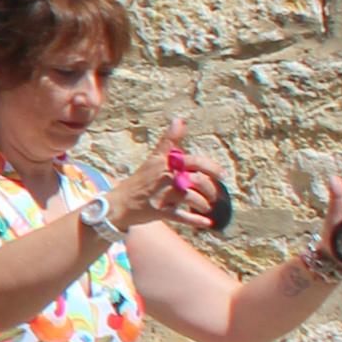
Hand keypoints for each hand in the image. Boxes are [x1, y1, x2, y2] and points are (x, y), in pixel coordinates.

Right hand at [110, 118, 208, 233]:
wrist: (119, 203)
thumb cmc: (141, 180)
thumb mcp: (154, 159)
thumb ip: (169, 142)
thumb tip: (179, 119)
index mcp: (164, 163)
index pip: (193, 161)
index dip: (211, 167)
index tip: (222, 174)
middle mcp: (164, 178)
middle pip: (196, 180)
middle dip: (210, 188)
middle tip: (214, 194)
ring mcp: (162, 195)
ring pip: (191, 198)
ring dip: (204, 204)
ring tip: (206, 207)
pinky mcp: (160, 212)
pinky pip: (181, 217)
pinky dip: (196, 221)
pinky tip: (207, 223)